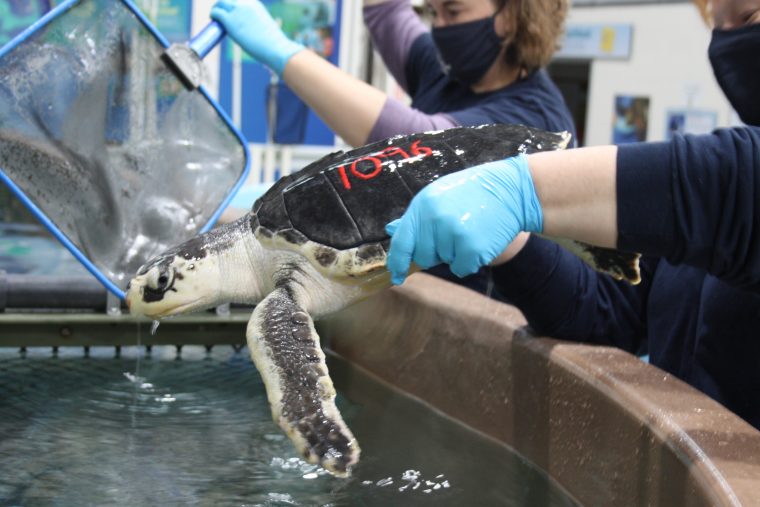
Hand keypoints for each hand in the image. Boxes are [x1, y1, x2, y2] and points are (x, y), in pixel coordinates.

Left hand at [211, 0, 303, 75]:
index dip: (232, 5)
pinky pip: (216, 13)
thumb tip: (248, 29)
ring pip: (220, 4)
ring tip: (214, 17)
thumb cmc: (272, 42)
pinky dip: (213, 15)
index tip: (229, 12)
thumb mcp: (263, 25)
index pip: (238, 0)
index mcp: (254, 3)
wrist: (274, 47)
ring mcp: (236, 11)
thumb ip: (253, 22)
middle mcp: (244, 3)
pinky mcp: (229, 20)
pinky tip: (212, 19)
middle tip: (219, 14)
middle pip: (227, 0)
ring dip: (216, 9)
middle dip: (222, 5)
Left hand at [385, 154, 542, 283]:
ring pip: (445, 262)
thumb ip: (417, 217)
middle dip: (436, 253)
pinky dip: (470, 261)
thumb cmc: (473, 193)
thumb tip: (392, 230)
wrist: (512, 190)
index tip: (397, 276)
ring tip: (471, 230)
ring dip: (456, 254)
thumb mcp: (439, 195)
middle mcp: (434, 218)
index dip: (397, 263)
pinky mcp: (471, 247)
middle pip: (423, 257)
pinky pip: (461, 268)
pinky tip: (480, 240)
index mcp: (423, 204)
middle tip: (455, 234)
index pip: (402, 241)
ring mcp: (453, 233)